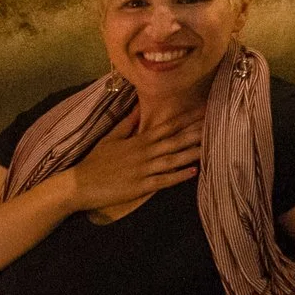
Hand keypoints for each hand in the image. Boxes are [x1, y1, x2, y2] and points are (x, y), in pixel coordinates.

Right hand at [56, 111, 199, 214]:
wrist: (79, 184)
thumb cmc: (95, 162)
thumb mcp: (110, 138)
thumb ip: (127, 124)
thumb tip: (139, 108)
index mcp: (139, 141)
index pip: (168, 126)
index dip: (187, 118)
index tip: (203, 110)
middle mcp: (144, 153)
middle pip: (175, 140)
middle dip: (195, 132)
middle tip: (215, 124)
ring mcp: (143, 170)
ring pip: (173, 160)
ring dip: (192, 153)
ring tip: (210, 147)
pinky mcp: (140, 186)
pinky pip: (163, 180)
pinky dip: (178, 177)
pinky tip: (193, 172)